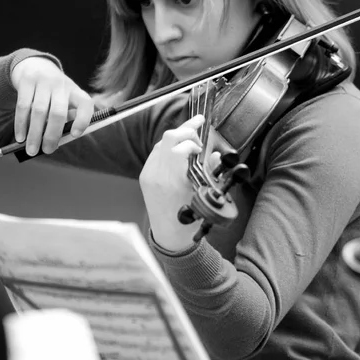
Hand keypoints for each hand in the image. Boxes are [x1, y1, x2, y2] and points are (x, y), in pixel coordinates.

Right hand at [11, 57, 93, 155]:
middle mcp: (62, 85)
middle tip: (47, 150)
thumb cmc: (53, 93)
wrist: (36, 65)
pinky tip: (20, 137)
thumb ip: (64, 120)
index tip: (74, 135)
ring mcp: (44, 81)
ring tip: (31, 150)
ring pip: (39, 111)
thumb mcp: (64, 100)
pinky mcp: (27, 81)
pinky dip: (21, 124)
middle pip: (58, 112)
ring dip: (34, 134)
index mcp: (76, 92)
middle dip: (52, 135)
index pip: (85, 105)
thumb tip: (55, 142)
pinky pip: (23, 106)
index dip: (82, 120)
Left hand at [139, 114, 204, 250]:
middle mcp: (157, 175)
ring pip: (161, 142)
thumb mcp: (204, 196)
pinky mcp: (145, 176)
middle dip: (185, 128)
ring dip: (176, 136)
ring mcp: (148, 174)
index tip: (202, 147)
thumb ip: (210, 171)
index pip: (179, 147)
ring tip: (191, 133)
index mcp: (172, 180)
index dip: (193, 141)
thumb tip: (214, 153)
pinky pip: (156, 152)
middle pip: (168, 137)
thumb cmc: (189, 220)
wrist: (170, 236)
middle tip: (199, 123)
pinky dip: (168, 146)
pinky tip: (179, 147)